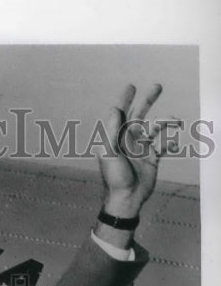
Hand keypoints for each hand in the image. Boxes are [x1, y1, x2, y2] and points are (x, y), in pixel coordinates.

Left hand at [98, 83, 175, 217]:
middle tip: (158, 86)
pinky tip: (173, 144)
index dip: (125, 99)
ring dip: (166, 122)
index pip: (121, 113)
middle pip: (139, 115)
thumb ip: (111, 131)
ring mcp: (141, 148)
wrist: (126, 199)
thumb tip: (115, 109)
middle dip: (148, 100)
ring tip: (176, 121)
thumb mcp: (109, 153)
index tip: (131, 87)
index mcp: (116, 137)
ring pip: (155, 128)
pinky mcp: (151, 158)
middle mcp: (128, 140)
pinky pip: (163, 145)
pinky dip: (170, 142)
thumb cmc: (114, 178)